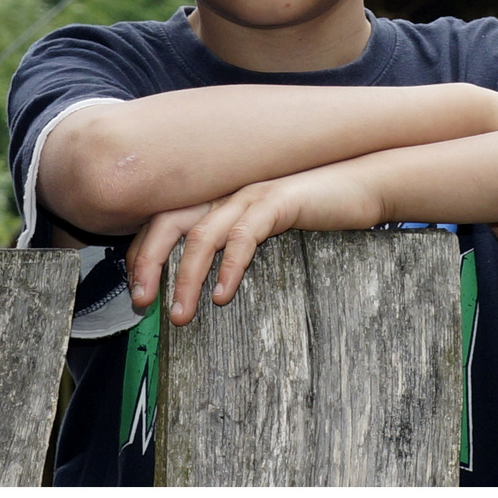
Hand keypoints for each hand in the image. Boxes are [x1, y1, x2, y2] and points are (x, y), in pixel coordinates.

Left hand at [127, 163, 380, 326]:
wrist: (361, 183)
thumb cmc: (313, 212)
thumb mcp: (263, 229)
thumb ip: (232, 243)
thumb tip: (204, 285)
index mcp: (216, 197)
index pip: (162, 220)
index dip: (142, 253)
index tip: (136, 290)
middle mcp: (225, 191)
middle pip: (168, 221)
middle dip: (148, 262)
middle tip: (141, 302)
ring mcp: (250, 194)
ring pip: (202, 234)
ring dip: (186, 276)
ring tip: (181, 314)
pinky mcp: (278, 201)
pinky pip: (245, 235)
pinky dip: (230, 266)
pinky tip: (223, 294)